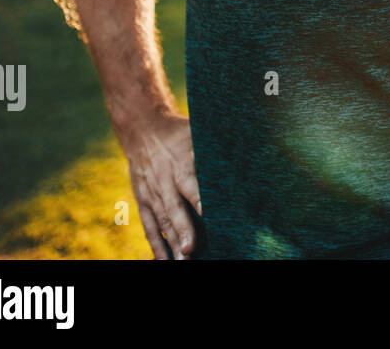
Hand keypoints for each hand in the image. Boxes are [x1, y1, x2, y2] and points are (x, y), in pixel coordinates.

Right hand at [118, 110, 201, 259]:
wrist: (143, 129)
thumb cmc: (180, 133)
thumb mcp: (196, 132)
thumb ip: (215, 147)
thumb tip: (247, 152)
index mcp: (179, 162)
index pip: (189, 182)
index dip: (198, 198)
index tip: (208, 214)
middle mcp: (163, 180)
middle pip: (173, 208)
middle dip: (183, 230)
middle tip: (192, 249)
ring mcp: (150, 193)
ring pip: (161, 221)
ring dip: (171, 243)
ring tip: (182, 260)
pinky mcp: (142, 201)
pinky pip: (149, 225)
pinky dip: (156, 244)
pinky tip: (165, 260)